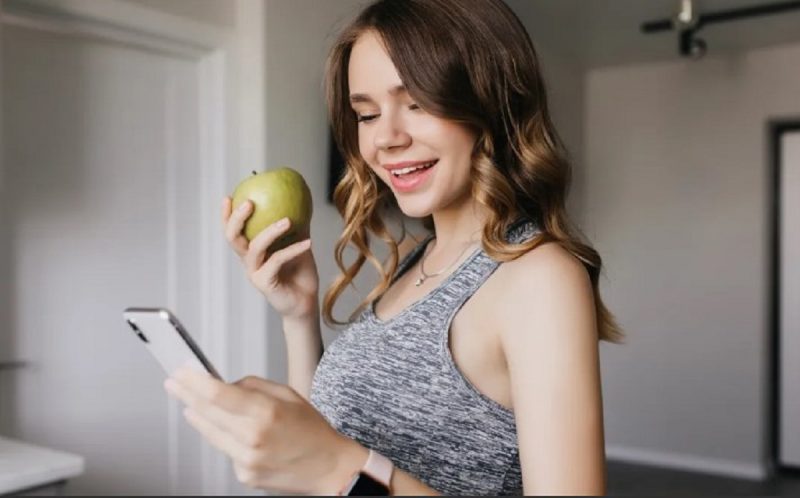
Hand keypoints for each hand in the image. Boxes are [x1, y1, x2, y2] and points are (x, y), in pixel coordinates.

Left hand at [164, 368, 367, 493]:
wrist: (329, 467)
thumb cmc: (312, 431)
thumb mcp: (288, 394)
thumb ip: (252, 386)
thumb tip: (223, 384)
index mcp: (266, 412)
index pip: (218, 394)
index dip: (194, 381)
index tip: (181, 371)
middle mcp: (253, 437)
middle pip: (206, 412)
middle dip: (186, 394)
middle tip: (173, 382)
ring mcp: (247, 460)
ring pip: (210, 432)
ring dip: (198, 416)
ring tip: (189, 403)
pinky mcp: (244, 475)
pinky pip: (225, 450)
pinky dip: (223, 437)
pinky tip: (231, 430)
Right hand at [222, 197, 319, 320]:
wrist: (306, 303)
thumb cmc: (300, 274)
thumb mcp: (298, 245)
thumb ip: (296, 226)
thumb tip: (302, 201)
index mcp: (252, 251)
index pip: (233, 231)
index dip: (227, 215)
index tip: (229, 196)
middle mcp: (249, 261)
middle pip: (233, 238)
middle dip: (237, 219)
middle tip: (249, 202)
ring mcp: (255, 273)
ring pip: (255, 248)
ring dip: (271, 231)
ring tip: (288, 220)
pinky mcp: (265, 283)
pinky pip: (277, 260)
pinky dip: (293, 249)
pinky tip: (308, 242)